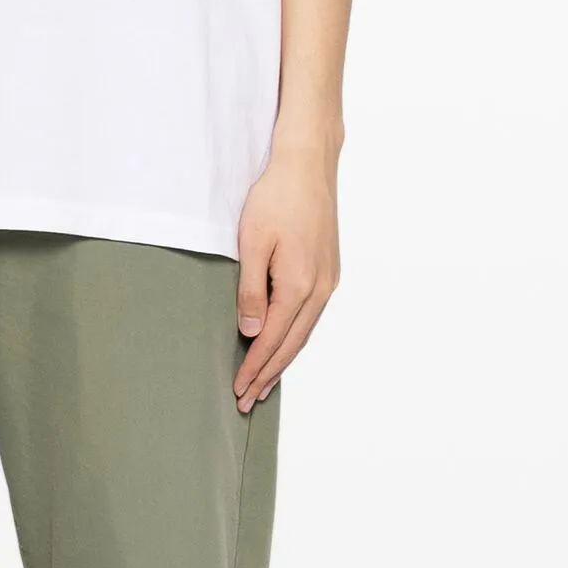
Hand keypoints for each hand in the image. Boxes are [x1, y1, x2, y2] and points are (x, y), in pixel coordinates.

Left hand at [234, 143, 341, 411]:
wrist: (307, 166)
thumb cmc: (275, 199)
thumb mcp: (252, 244)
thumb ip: (251, 291)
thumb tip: (251, 332)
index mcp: (299, 285)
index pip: (272, 340)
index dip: (254, 368)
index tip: (238, 390)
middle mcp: (320, 289)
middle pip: (292, 345)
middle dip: (268, 375)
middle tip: (248, 401)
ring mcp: (328, 281)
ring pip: (304, 333)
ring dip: (282, 360)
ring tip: (263, 383)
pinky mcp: (329, 272)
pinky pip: (310, 316)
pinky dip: (294, 337)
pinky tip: (283, 345)